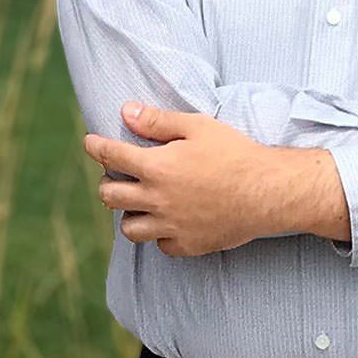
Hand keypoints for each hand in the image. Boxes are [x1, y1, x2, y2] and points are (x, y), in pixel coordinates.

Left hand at [83, 101, 271, 256]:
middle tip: (115, 176)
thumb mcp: (198, 127)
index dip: (97, 147)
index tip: (90, 142)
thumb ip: (158, 121)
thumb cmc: (235, 153)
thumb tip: (126, 111)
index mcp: (156, 167)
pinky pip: (160, 245)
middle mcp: (156, 199)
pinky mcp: (187, 245)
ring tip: (139, 204)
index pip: (112, 156)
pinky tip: (169, 222)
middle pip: (111, 196)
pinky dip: (159, 235)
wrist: (267, 191)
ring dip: (129, 214)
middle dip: (107, 183)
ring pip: (129, 229)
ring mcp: (170, 226)